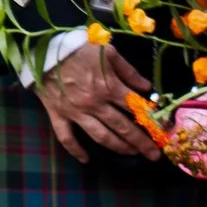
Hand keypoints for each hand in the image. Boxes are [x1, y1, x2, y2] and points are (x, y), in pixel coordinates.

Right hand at [40, 37, 170, 162]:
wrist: (44, 48)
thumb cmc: (78, 47)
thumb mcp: (108, 52)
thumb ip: (129, 71)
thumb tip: (146, 87)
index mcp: (109, 87)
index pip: (135, 108)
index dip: (151, 120)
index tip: (161, 131)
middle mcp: (95, 104)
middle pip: (123, 127)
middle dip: (141, 143)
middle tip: (154, 156)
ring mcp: (76, 112)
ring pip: (101, 136)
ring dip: (118, 147)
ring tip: (131, 153)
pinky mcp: (59, 115)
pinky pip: (67, 137)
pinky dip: (75, 150)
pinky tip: (85, 160)